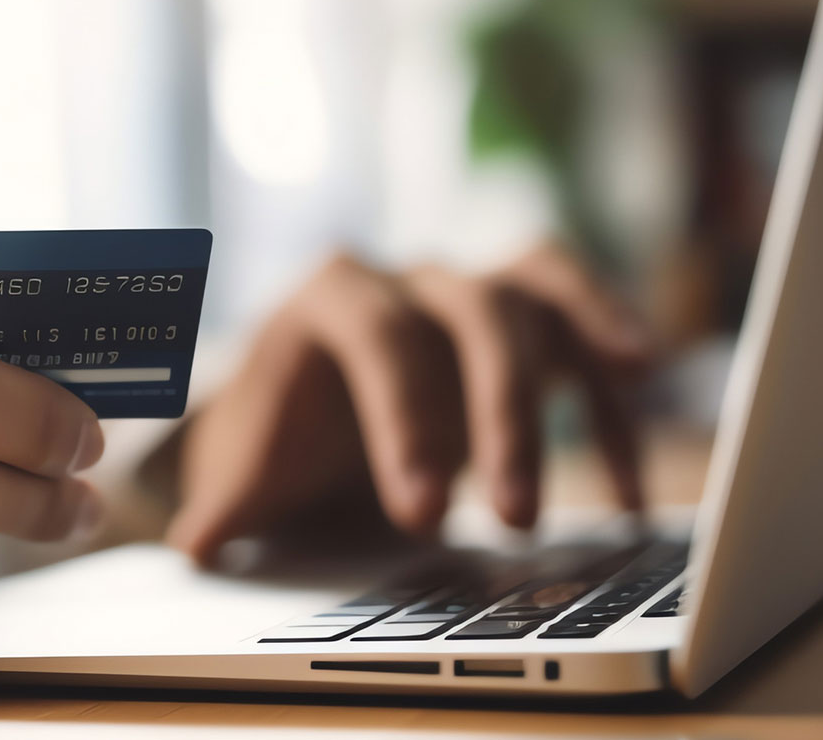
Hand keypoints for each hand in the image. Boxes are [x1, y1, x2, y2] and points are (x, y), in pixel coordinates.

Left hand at [167, 242, 649, 564]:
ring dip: (574, 391)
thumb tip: (192, 545)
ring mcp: (473, 287)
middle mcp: (408, 276)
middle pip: (471, 312)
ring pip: (538, 303)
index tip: (421, 511)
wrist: (314, 401)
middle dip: (499, 416)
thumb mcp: (251, 469)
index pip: (377, 336)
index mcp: (327, 296)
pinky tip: (630, 492)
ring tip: (609, 487)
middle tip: (512, 518)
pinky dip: (614, 399)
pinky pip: (584, 335)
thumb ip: (226, 503)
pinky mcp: (530, 317)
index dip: (405, 417)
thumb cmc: (285, 432)